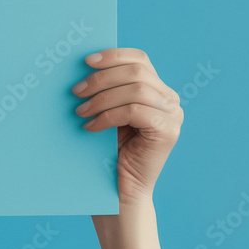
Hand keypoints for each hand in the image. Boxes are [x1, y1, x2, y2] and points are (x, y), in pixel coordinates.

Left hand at [72, 48, 183, 206]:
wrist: (119, 192)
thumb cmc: (108, 152)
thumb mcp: (107, 112)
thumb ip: (106, 89)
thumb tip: (82, 64)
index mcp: (157, 89)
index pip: (139, 59)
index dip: (113, 56)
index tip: (85, 61)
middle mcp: (170, 99)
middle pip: (136, 71)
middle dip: (102, 78)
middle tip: (75, 91)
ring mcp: (173, 115)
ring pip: (135, 89)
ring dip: (102, 98)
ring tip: (80, 111)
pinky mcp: (168, 131)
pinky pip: (134, 111)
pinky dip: (108, 116)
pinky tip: (91, 127)